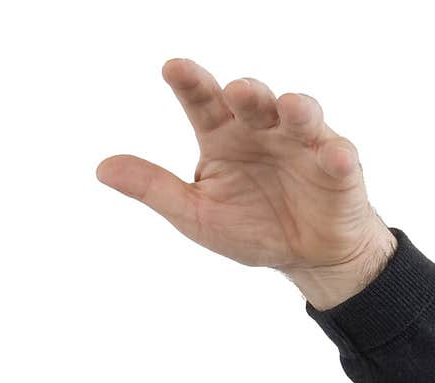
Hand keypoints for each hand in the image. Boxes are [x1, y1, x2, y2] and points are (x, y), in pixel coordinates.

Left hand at [97, 58, 396, 306]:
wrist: (306, 256)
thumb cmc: (251, 226)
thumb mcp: (194, 212)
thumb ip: (153, 187)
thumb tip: (101, 168)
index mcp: (223, 138)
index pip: (202, 103)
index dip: (190, 84)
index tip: (172, 68)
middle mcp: (262, 131)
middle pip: (253, 103)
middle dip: (247, 94)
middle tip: (235, 92)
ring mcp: (302, 145)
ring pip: (300, 117)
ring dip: (297, 110)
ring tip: (290, 107)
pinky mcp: (338, 167)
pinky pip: (338, 157)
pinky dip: (337, 157)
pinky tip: (336, 158)